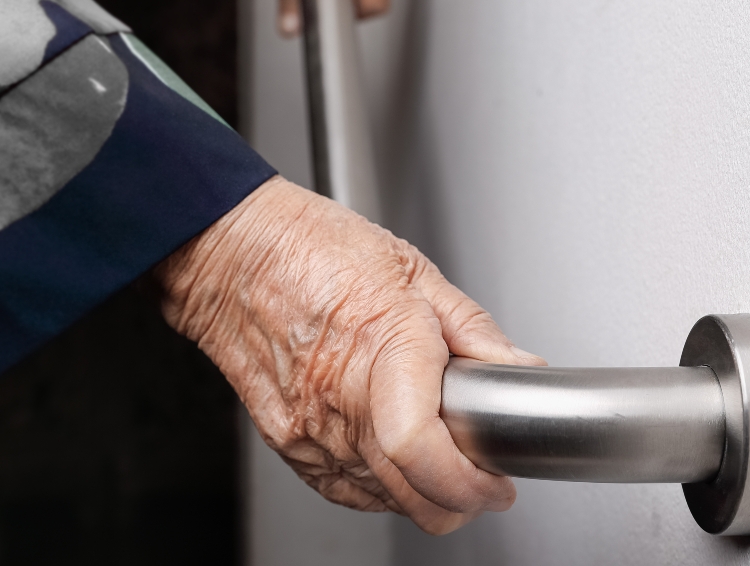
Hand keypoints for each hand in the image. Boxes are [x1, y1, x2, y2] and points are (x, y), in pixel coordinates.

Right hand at [154, 177, 545, 533]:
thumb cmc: (311, 249)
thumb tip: (518, 368)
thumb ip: (471, 328)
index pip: (423, 450)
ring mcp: (307, 428)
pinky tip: (398, 463)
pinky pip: (344, 489)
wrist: (230, 254)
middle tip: (485, 481)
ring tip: (445, 460)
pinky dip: (381, 488)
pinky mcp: (286, 442)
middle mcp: (340, 399)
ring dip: (423, 495)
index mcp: (382, 348)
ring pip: (382, 500)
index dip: (469, 482)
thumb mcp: (412, 269)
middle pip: (410, 494)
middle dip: (461, 500)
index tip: (496, 481)